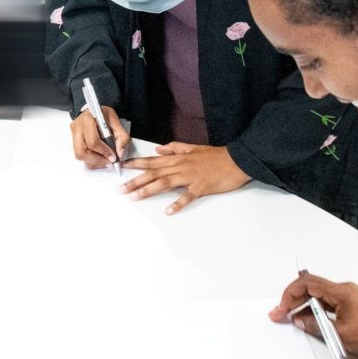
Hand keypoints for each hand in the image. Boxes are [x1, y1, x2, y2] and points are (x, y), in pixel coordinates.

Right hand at [70, 106, 129, 168]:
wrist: (93, 111)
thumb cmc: (103, 115)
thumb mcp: (116, 121)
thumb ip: (122, 137)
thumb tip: (120, 154)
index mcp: (88, 120)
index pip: (93, 141)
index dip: (103, 152)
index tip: (113, 157)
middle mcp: (77, 127)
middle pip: (81, 151)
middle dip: (96, 160)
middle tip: (108, 162)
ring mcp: (73, 134)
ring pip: (79, 155)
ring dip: (93, 162)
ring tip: (104, 161)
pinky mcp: (73, 140)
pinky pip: (79, 155)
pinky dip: (90, 160)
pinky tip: (99, 158)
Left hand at [120, 142, 250, 213]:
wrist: (236, 160)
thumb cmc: (215, 155)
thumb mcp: (193, 147)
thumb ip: (174, 147)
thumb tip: (158, 150)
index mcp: (178, 158)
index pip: (152, 161)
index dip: (136, 164)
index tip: (122, 167)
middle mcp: (180, 167)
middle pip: (153, 174)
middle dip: (135, 181)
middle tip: (121, 189)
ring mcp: (190, 177)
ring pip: (165, 184)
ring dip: (148, 190)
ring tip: (135, 198)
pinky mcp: (201, 187)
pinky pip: (187, 197)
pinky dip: (178, 204)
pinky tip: (168, 211)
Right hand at [268, 272, 357, 358]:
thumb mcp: (339, 333)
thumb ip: (315, 325)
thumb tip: (300, 320)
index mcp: (341, 292)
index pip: (308, 284)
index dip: (290, 294)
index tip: (282, 307)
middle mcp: (343, 290)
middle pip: (310, 288)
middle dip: (292, 299)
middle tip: (280, 312)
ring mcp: (347, 296)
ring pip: (317, 295)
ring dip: (302, 304)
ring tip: (291, 316)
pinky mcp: (350, 304)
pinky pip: (326, 302)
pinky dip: (314, 308)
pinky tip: (307, 317)